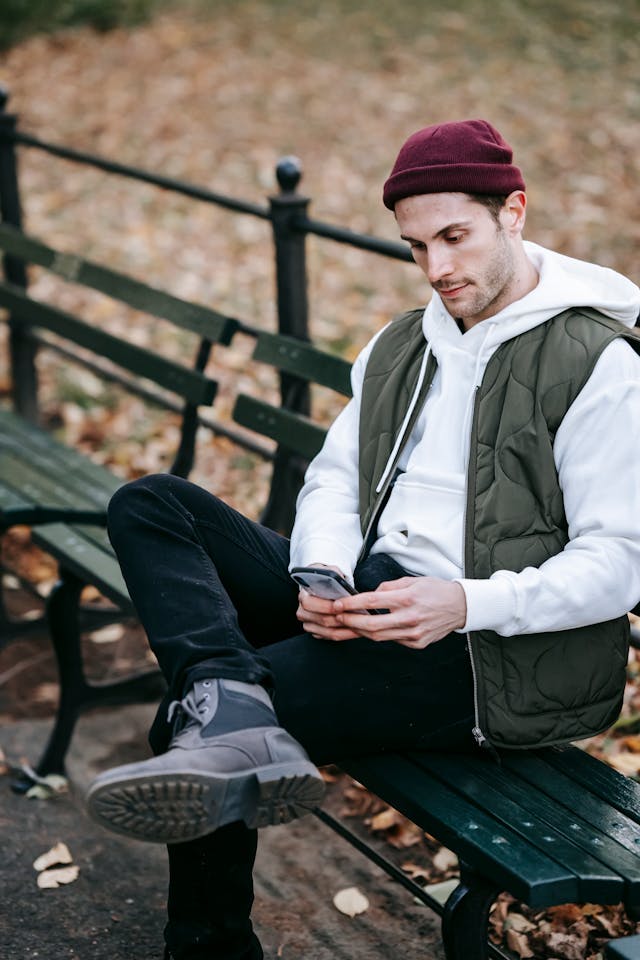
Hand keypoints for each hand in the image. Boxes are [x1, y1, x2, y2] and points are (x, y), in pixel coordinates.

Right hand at [296, 564, 359, 640]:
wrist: (321, 587)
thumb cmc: (326, 580)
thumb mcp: (329, 572)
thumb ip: (333, 573)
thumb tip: (340, 579)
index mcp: (303, 595)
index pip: (309, 603)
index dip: (325, 606)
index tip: (340, 606)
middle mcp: (302, 611)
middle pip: (321, 620)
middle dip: (340, 619)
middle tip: (354, 616)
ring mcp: (309, 624)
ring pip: (328, 632)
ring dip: (345, 629)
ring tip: (360, 624)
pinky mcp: (316, 632)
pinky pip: (331, 637)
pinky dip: (345, 634)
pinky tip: (356, 629)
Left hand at [333, 576, 466, 648]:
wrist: (461, 607)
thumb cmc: (436, 590)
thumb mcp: (412, 580)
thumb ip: (389, 587)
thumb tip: (371, 593)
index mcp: (407, 598)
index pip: (372, 601)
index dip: (351, 604)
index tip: (338, 604)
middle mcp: (409, 618)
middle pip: (371, 624)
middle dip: (350, 621)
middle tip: (337, 617)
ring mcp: (414, 633)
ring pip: (379, 636)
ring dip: (361, 631)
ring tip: (349, 624)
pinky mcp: (417, 643)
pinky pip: (393, 640)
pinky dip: (380, 635)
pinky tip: (371, 629)